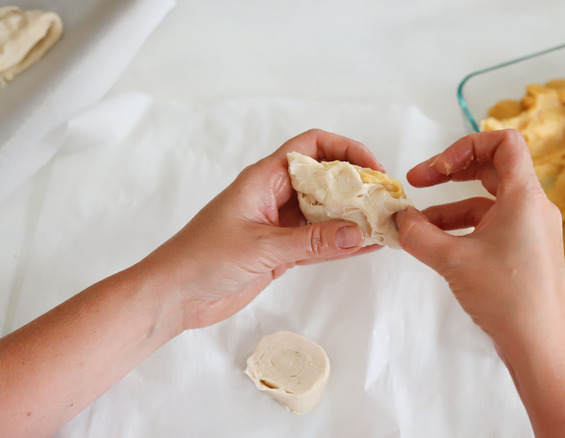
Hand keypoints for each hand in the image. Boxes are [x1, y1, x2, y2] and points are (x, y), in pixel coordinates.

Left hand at [141, 129, 382, 331]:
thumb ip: (312, 241)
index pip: (311, 146)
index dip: (344, 149)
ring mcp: (280, 225)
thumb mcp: (262, 247)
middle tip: (385, 200)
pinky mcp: (281, 251)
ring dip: (353, 217)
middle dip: (356, 187)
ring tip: (384, 224)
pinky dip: (341, 244)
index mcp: (264, 179)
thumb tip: (358, 232)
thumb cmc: (203, 258)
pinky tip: (367, 247)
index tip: (372, 168)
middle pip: (325, 179)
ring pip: (325, 213)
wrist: (174, 296)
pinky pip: (319, 242)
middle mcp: (275, 196)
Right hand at [395, 130, 564, 435]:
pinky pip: (493, 226)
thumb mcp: (452, 260)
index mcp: (525, 197)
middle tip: (417, 182)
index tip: (436, 169)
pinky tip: (437, 245)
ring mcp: (532, 230)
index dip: (465, 145)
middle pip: (493, 168)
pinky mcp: (527, 252)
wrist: (539, 347)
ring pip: (488, 201)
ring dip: (450, 206)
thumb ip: (418, 233)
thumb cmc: (505, 298)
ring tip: (417, 225)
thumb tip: (395, 217)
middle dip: (451, 172)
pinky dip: (465, 228)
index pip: (504, 142)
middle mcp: (533, 207)